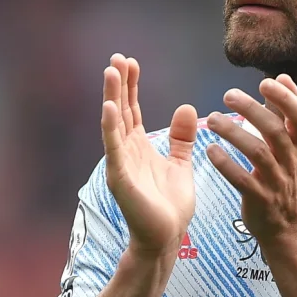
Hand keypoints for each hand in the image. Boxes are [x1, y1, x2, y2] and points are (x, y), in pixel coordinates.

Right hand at [101, 54, 198, 257]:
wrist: (167, 238)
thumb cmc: (170, 206)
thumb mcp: (181, 163)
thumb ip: (182, 138)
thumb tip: (187, 107)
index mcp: (139, 147)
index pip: (132, 109)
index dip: (131, 86)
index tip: (131, 62)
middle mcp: (126, 151)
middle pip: (120, 110)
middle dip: (118, 84)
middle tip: (116, 58)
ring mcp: (120, 163)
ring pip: (114, 123)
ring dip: (111, 97)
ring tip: (110, 71)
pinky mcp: (120, 178)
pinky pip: (114, 148)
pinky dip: (111, 127)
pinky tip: (109, 107)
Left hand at [205, 74, 296, 241]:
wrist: (287, 226)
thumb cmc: (286, 177)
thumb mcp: (294, 145)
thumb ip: (288, 112)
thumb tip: (284, 78)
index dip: (286, 98)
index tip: (266, 82)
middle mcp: (291, 161)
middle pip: (275, 131)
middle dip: (252, 110)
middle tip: (228, 94)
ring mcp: (276, 181)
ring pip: (257, 153)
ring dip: (233, 133)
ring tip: (212, 119)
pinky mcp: (259, 199)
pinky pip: (242, 180)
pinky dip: (226, 164)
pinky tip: (210, 150)